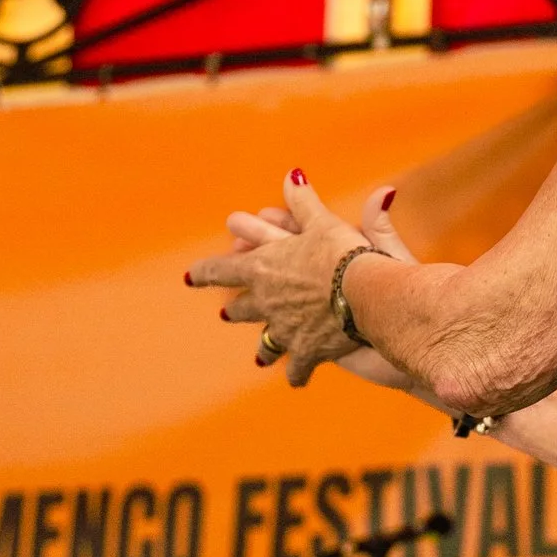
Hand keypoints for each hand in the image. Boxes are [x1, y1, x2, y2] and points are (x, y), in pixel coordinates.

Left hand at [186, 171, 372, 386]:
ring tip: (259, 358)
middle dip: (237, 309)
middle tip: (227, 313)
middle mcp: (266, 302)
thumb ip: (303, 201)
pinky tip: (296, 381)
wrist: (364, 294)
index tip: (191, 278)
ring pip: (266, 342)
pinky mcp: (306, 351)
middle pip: (243, 308)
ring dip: (263, 347)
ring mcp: (284, 329)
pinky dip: (298, 374)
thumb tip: (291, 175)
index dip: (205, 273)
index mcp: (262, 268)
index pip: (221, 270)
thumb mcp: (321, 222)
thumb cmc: (341, 253)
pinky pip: (298, 367)